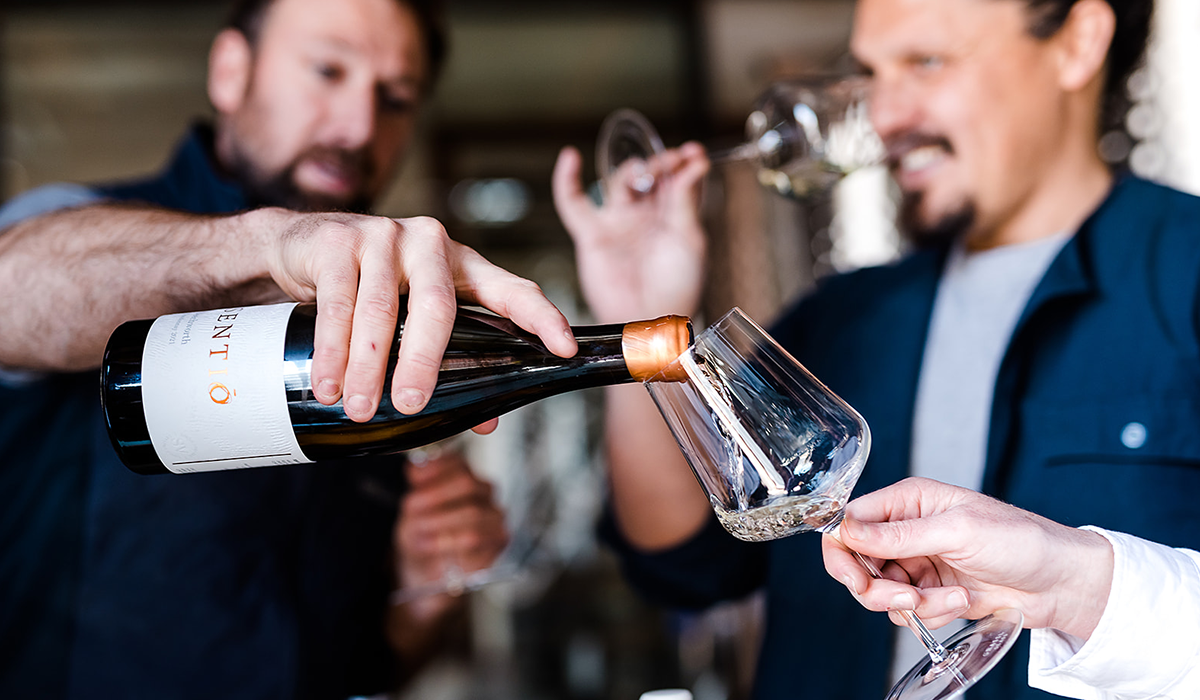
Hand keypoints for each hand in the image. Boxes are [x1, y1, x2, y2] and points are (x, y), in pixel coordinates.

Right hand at [255, 208, 577, 420]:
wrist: (299, 246)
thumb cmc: (372, 288)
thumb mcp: (414, 318)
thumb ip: (452, 361)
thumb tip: (487, 421)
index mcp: (463, 264)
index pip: (512, 289)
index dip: (541, 317)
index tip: (565, 349)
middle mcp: (430, 243)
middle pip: (438, 307)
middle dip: (423, 361)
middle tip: (409, 404)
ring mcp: (384, 235)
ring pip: (380, 309)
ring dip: (366, 365)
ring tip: (358, 406)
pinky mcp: (340, 239)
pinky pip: (338, 302)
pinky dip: (331, 349)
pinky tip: (328, 382)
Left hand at [393, 448, 508, 616]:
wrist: (427, 575)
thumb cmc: (421, 540)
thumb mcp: (409, 514)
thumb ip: (416, 490)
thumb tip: (415, 469)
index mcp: (462, 477)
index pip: (457, 462)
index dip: (435, 469)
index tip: (413, 479)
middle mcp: (483, 493)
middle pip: (466, 483)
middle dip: (435, 497)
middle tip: (413, 510)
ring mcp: (494, 516)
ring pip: (473, 512)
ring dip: (440, 523)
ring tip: (420, 533)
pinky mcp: (499, 541)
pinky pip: (481, 539)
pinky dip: (452, 543)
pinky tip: (435, 546)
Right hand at [552, 143, 708, 322]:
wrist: (650, 321)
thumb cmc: (676, 290)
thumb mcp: (691, 240)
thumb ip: (687, 200)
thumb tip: (693, 165)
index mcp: (672, 222)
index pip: (677, 183)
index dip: (684, 164)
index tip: (693, 152)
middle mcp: (644, 221)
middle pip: (649, 179)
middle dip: (660, 164)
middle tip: (671, 158)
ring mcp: (618, 225)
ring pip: (619, 184)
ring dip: (632, 170)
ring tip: (644, 170)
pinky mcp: (592, 235)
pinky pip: (572, 203)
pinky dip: (566, 180)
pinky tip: (570, 157)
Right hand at [822, 477, 1113, 639]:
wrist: (1059, 583)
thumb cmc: (1020, 540)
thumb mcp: (957, 531)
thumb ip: (899, 535)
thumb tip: (848, 531)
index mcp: (908, 501)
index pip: (850, 522)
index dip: (843, 551)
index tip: (854, 577)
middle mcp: (906, 530)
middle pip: (857, 562)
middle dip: (877, 587)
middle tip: (904, 598)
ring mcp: (917, 563)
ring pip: (879, 591)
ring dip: (911, 604)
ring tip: (949, 599)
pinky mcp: (930, 592)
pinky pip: (906, 611)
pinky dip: (930, 614)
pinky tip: (960, 602)